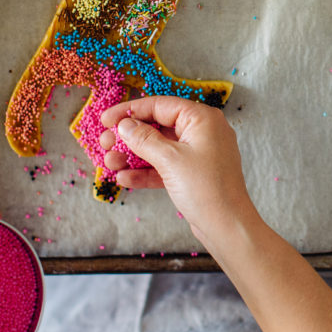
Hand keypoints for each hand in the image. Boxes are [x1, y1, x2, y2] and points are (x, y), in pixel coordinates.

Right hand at [99, 96, 258, 245]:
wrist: (227, 227)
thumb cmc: (206, 189)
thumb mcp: (170, 159)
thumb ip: (144, 139)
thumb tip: (124, 125)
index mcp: (202, 119)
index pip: (160, 105)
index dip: (130, 110)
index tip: (106, 119)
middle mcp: (202, 132)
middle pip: (157, 126)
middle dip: (129, 136)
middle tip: (104, 143)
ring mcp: (198, 154)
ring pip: (158, 148)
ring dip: (132, 155)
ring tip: (109, 163)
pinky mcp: (192, 174)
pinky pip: (164, 166)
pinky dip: (145, 171)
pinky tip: (124, 178)